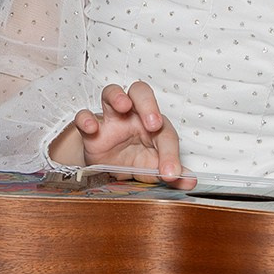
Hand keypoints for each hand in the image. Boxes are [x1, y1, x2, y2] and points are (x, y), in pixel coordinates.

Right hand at [47, 81, 187, 181]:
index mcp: (154, 125)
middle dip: (148, 104)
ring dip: (117, 96)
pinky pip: (84, 115)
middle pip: (140, 93)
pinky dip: (86, 118)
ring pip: (111, 92)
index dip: (170, 154)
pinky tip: (92, 128)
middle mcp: (133, 115)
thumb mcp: (154, 170)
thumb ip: (171, 173)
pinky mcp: (91, 130)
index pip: (165, 132)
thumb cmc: (136, 160)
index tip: (170, 174)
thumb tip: (190, 182)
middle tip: (153, 124)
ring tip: (123, 106)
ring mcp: (110, 119)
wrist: (108, 168)